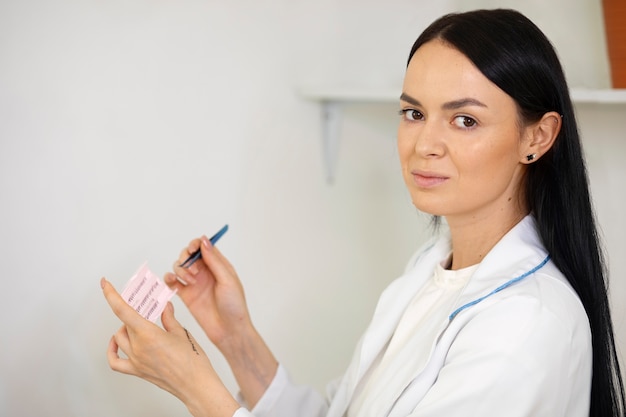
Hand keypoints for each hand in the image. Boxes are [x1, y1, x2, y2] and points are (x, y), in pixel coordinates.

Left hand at [101, 278, 238, 416]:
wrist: (196, 384)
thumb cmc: (193, 361)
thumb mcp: (182, 332)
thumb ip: (169, 317)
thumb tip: (164, 306)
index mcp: (148, 334)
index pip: (123, 310)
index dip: (111, 294)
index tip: (105, 283)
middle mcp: (138, 347)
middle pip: (125, 322)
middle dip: (132, 311)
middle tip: (142, 305)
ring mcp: (136, 360)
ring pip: (120, 338)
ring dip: (126, 327)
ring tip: (139, 322)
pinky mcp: (137, 370)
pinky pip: (116, 361)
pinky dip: (113, 350)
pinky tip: (117, 343)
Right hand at [164, 236, 251, 348]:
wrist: (229, 330)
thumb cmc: (234, 305)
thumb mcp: (227, 280)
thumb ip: (214, 261)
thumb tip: (204, 240)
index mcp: (218, 265)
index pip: (204, 247)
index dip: (196, 244)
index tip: (193, 249)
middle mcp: (205, 272)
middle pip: (189, 255)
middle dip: (186, 257)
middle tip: (192, 269)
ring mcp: (195, 283)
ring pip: (179, 266)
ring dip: (180, 269)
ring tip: (190, 281)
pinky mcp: (186, 295)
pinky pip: (172, 282)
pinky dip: (169, 278)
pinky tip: (173, 281)